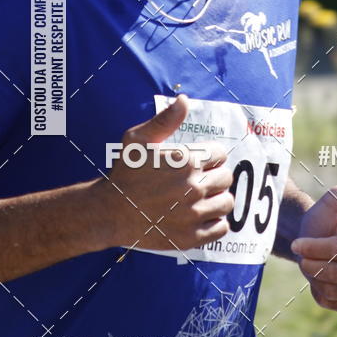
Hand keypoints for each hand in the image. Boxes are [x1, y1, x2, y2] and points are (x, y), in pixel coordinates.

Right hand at [93, 94, 233, 251]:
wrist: (109, 212)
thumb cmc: (125, 173)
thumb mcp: (138, 139)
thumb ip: (165, 120)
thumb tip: (184, 100)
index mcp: (186, 161)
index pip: (220, 153)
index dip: (211, 155)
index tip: (199, 161)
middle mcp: (194, 187)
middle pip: (226, 178)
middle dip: (215, 176)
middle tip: (199, 180)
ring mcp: (193, 214)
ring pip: (227, 203)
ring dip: (217, 198)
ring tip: (202, 197)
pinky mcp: (190, 237)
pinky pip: (221, 228)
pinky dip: (215, 222)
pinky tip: (201, 215)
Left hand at [291, 170, 336, 311]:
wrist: (314, 238)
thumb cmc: (326, 216)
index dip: (315, 248)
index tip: (297, 244)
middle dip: (312, 264)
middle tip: (302, 254)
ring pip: (334, 290)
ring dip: (314, 277)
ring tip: (313, 263)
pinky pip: (333, 303)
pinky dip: (319, 291)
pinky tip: (320, 277)